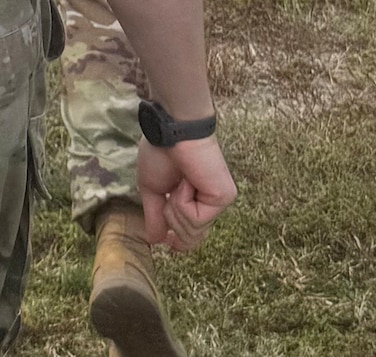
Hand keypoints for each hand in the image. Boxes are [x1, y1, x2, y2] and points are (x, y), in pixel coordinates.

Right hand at [138, 136, 234, 251]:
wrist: (172, 133)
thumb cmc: (161, 153)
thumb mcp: (152, 190)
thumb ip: (155, 216)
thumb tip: (153, 240)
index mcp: (194, 201)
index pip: (191, 235)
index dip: (179, 243)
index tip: (167, 243)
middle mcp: (209, 204)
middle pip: (189, 239)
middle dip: (171, 221)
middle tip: (169, 195)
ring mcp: (217, 202)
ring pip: (191, 231)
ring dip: (175, 208)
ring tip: (178, 183)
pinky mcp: (223, 198)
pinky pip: (195, 219)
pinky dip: (183, 202)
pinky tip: (187, 182)